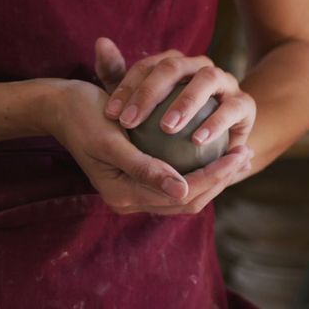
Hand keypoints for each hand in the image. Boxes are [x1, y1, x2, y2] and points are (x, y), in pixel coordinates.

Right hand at [45, 79, 252, 214]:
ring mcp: (135, 192)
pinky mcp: (138, 179)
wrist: (60, 107)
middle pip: (188, 200)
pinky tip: (219, 151)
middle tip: (247, 153)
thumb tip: (183, 191)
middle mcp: (130, 201)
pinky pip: (176, 181)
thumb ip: (145, 169)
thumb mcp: (113, 140)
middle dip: (221, 179)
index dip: (215, 176)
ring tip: (240, 156)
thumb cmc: (84, 114)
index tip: (239, 152)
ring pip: (186, 194)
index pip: (182, 194)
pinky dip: (199, 170)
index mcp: (124, 197)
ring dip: (214, 177)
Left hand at [94, 37, 255, 149]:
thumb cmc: (172, 129)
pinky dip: (216, 123)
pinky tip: (197, 140)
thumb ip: (117, 78)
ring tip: (167, 127)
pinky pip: (232, 108)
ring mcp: (226, 82)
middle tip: (130, 122)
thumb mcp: (141, 108)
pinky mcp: (245, 104)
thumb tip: (101, 41)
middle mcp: (200, 67)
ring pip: (207, 79)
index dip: (127, 87)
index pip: (148, 66)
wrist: (216, 146)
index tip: (111, 115)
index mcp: (175, 64)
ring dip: (186, 102)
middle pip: (174, 67)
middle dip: (150, 93)